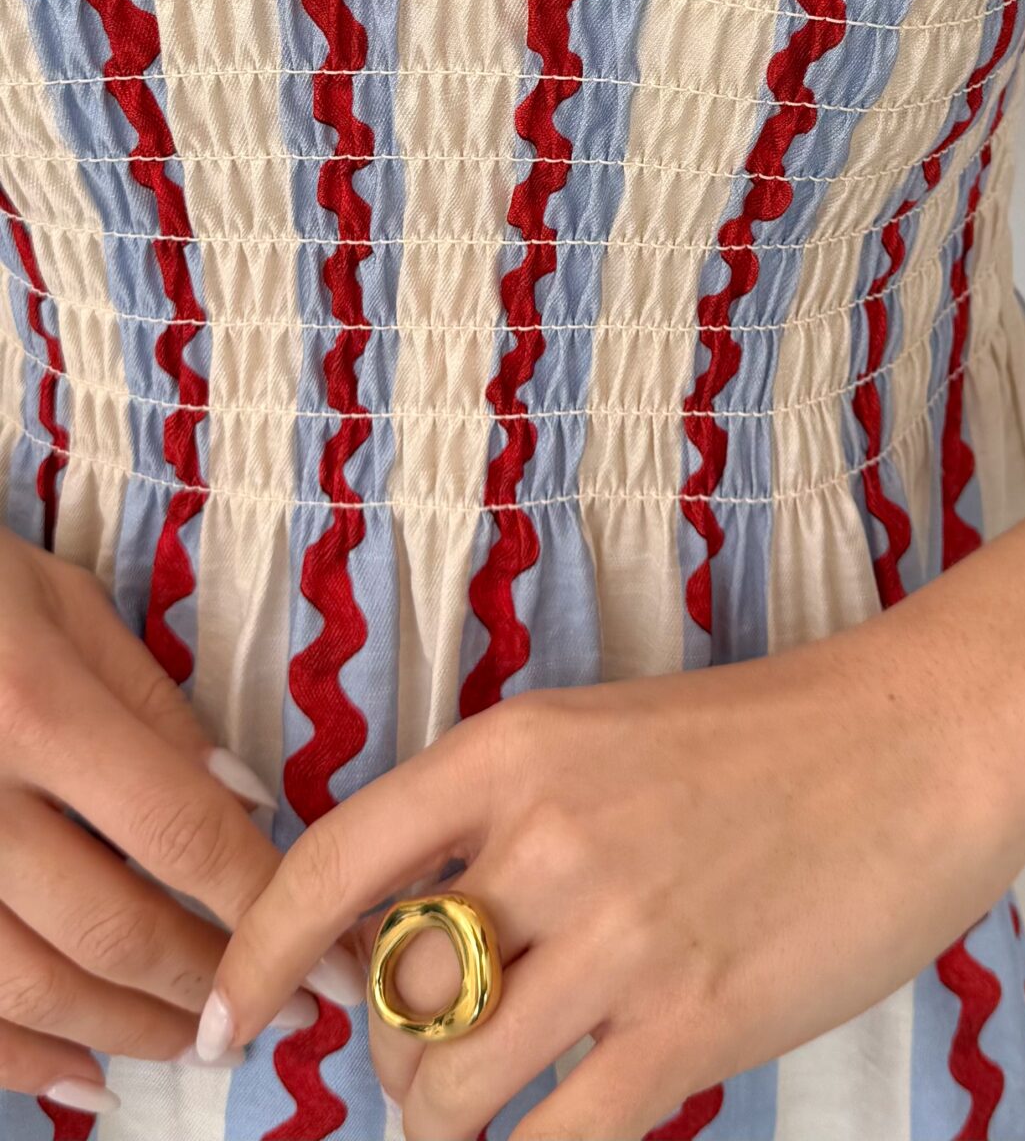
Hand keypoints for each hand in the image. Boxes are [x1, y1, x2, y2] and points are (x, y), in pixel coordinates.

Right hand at [0, 528, 322, 1113]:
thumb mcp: (63, 608)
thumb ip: (150, 709)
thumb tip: (245, 807)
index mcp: (34, 709)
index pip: (177, 829)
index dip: (263, 901)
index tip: (332, 952)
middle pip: (110, 924)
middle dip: (211, 978)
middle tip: (286, 1013)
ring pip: (29, 985)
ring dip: (128, 1027)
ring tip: (201, 1041)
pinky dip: (19, 1059)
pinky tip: (83, 1076)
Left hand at [202, 615, 1024, 1139]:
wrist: (931, 735)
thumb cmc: (782, 736)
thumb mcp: (616, 737)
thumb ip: (516, 822)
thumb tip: (420, 935)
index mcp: (518, 748)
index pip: (333, 864)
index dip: (258, 957)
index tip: (222, 1024)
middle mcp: (547, 838)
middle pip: (391, 998)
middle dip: (397, 1052)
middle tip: (445, 1055)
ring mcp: (615, 937)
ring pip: (448, 1084)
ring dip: (453, 1112)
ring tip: (505, 1096)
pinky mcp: (686, 1025)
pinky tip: (558, 1132)